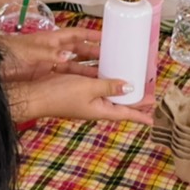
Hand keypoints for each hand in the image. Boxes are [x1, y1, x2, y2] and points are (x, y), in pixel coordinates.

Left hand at [0, 27, 101, 81]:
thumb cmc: (9, 53)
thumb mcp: (29, 52)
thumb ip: (49, 54)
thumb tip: (67, 56)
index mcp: (52, 39)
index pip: (77, 34)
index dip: (92, 34)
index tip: (108, 37)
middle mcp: (53, 49)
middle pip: (79, 49)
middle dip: (95, 53)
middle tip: (113, 58)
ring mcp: (49, 62)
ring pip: (74, 64)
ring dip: (88, 68)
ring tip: (105, 73)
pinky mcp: (44, 73)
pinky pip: (65, 74)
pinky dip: (76, 77)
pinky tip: (86, 83)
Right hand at [11, 74, 154, 125]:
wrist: (35, 95)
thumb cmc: (59, 94)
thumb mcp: (88, 88)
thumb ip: (108, 86)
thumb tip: (129, 88)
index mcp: (100, 110)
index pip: (125, 114)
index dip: (140, 115)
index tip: (154, 119)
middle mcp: (95, 107)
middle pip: (119, 105)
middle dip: (134, 102)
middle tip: (149, 96)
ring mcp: (86, 99)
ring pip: (109, 94)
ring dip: (121, 90)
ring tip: (135, 81)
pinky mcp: (78, 91)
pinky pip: (97, 86)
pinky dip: (106, 80)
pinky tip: (109, 70)